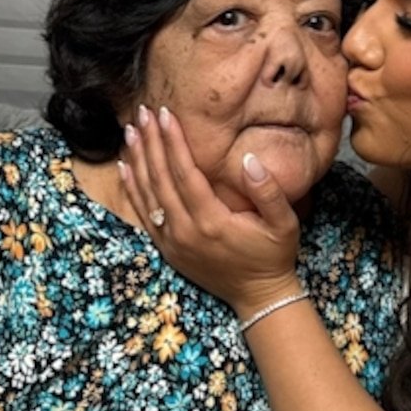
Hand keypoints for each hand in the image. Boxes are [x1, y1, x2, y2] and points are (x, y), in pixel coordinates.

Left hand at [119, 106, 301, 318]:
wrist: (258, 297)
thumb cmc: (274, 256)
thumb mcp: (284, 224)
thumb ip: (269, 192)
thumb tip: (250, 159)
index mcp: (211, 221)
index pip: (184, 173)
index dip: (173, 142)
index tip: (165, 114)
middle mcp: (185, 231)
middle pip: (160, 179)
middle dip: (151, 142)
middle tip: (142, 113)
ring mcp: (172, 241)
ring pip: (146, 194)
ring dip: (137, 160)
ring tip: (130, 131)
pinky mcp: (167, 249)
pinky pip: (143, 213)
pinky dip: (132, 188)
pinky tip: (125, 166)